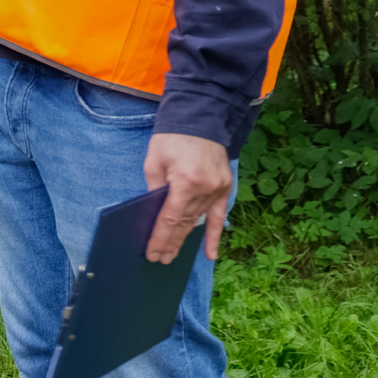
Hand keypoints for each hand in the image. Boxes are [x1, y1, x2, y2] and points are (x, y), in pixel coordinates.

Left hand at [142, 132, 232, 263]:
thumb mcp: (154, 162)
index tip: (152, 254)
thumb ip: (155, 190)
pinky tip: (210, 254)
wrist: (200, 118)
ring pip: (198, 221)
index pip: (169, 219)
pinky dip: (214, 235)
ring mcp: (217, 189)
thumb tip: (153, 214)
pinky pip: (219, 216)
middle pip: (184, 223)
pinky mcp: (224, 187)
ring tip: (173, 255)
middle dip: (170, 243)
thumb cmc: (171, 138)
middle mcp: (204, 189)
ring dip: (185, 239)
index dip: (160, 239)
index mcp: (185, 182)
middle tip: (160, 259)